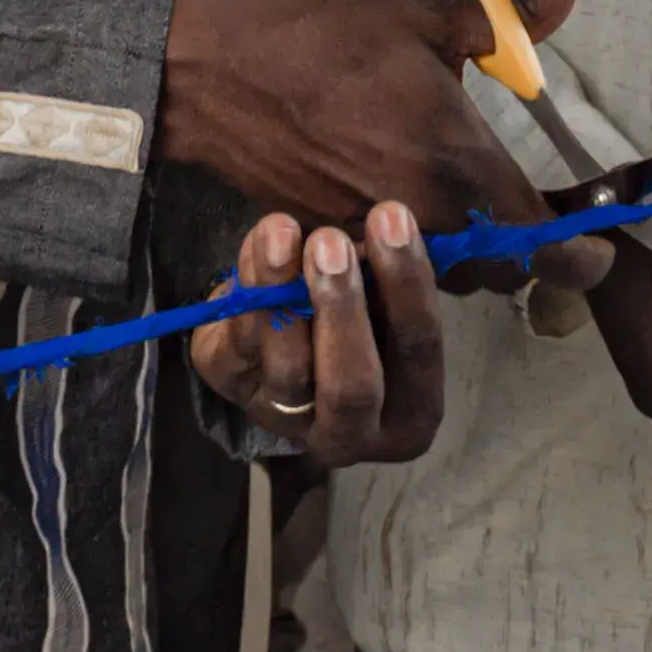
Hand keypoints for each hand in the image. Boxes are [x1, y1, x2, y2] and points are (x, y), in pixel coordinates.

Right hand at [163, 0, 581, 292]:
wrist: (217, 74)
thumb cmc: (324, 36)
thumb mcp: (430, 7)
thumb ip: (517, 3)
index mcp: (459, 166)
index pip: (546, 249)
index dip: (582, 256)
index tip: (597, 244)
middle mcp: (423, 220)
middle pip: (501, 272)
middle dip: (525, 251)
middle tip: (530, 209)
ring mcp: (375, 241)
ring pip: (449, 276)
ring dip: (469, 252)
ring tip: (469, 201)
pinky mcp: (335, 244)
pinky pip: (393, 269)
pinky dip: (411, 252)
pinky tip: (408, 203)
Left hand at [184, 205, 453, 464]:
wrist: (290, 348)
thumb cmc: (360, 316)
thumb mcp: (387, 303)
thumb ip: (387, 278)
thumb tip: (383, 224)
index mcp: (409, 412)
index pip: (418, 349)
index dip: (407, 284)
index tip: (391, 217)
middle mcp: (349, 434)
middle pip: (351, 386)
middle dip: (341, 308)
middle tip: (329, 242)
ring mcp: (285, 421)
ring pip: (286, 370)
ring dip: (283, 294)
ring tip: (282, 232)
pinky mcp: (232, 392)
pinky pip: (237, 348)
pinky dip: (248, 291)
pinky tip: (258, 246)